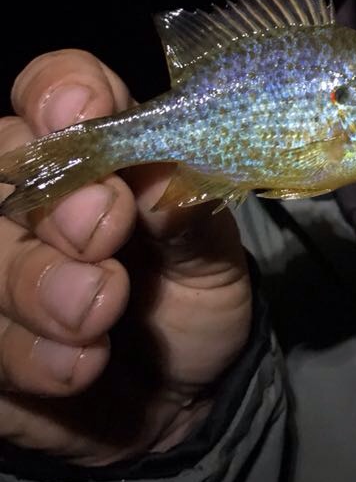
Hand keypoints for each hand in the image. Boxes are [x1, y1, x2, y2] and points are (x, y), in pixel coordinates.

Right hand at [0, 50, 251, 465]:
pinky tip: (74, 367)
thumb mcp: (209, 254)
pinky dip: (23, 356)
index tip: (84, 114)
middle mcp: (32, 196)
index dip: (60, 91)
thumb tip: (161, 187)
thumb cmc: (193, 294)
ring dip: (34, 290)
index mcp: (96, 151)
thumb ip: (183, 216)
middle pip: (1, 169)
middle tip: (102, 238)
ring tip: (97, 322)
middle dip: (51, 207)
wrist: (182, 392)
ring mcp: (0, 262)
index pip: (57, 89)